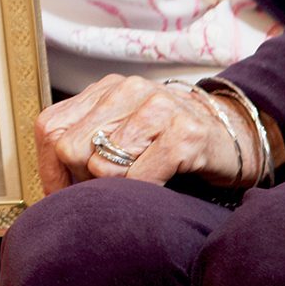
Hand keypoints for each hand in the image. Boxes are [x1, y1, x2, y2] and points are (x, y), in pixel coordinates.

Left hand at [35, 73, 258, 194]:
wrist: (235, 136)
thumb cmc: (169, 143)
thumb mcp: (122, 133)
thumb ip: (85, 145)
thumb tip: (50, 189)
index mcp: (105, 89)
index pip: (49, 128)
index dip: (50, 170)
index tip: (64, 195)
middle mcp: (128, 90)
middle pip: (71, 148)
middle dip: (82, 182)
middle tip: (107, 193)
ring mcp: (158, 107)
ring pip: (104, 166)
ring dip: (118, 189)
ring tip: (139, 184)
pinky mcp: (186, 133)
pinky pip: (141, 177)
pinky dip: (144, 192)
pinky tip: (160, 186)